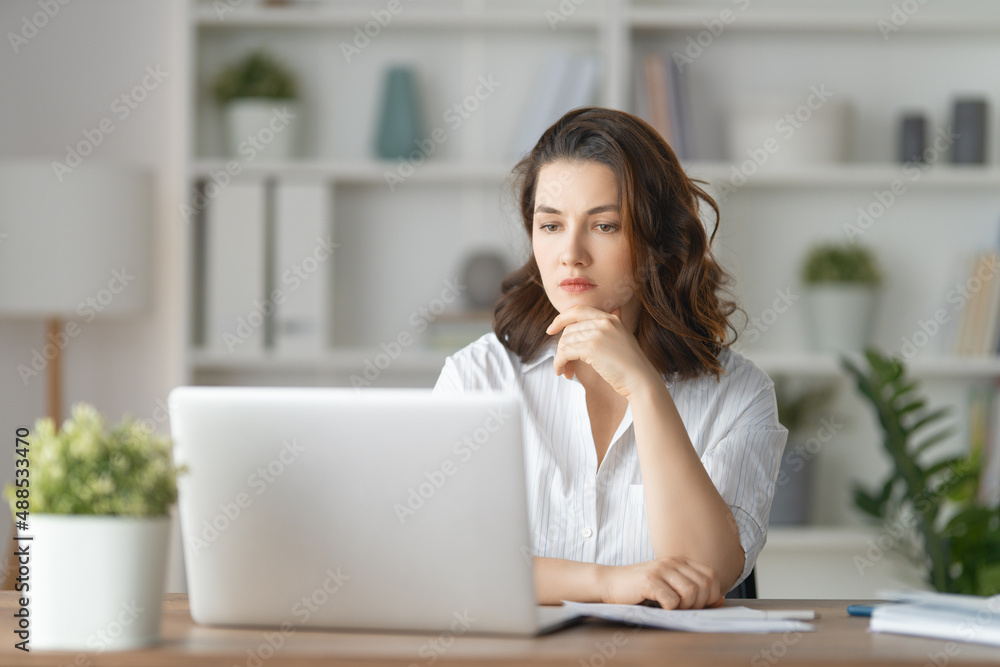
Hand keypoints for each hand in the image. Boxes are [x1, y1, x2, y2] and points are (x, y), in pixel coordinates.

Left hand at [545, 305, 659, 398]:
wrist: (641, 381)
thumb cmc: (630, 365)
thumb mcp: (622, 338)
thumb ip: (613, 325)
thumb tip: (615, 309)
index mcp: (610, 318)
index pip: (578, 310)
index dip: (560, 319)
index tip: (550, 330)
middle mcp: (604, 322)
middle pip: (569, 329)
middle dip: (561, 347)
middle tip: (563, 364)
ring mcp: (598, 333)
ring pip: (565, 342)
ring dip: (560, 359)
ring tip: (565, 372)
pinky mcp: (591, 347)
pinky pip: (565, 352)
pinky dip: (560, 363)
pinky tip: (564, 373)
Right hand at [599, 556, 722, 609]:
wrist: (610, 583)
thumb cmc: (640, 588)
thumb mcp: (670, 586)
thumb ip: (694, 590)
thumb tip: (720, 600)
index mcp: (680, 561)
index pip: (711, 576)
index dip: (711, 595)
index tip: (699, 606)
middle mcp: (672, 562)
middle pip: (704, 585)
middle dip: (699, 604)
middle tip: (683, 609)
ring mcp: (660, 570)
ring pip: (691, 593)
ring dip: (684, 607)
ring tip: (671, 608)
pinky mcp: (649, 581)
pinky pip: (672, 601)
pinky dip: (669, 610)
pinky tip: (659, 607)